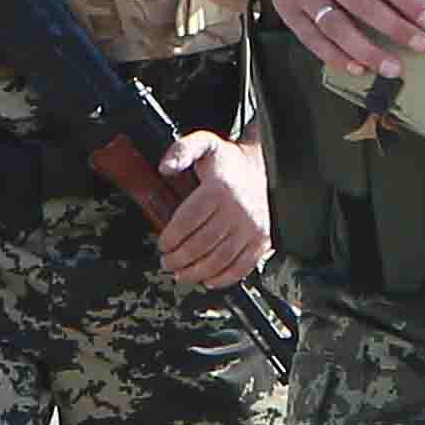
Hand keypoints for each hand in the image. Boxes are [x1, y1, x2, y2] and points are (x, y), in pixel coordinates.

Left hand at [152, 130, 272, 287]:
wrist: (262, 167)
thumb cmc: (229, 161)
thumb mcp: (204, 144)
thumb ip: (181, 151)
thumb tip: (165, 168)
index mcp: (219, 189)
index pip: (189, 221)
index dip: (172, 238)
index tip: (162, 245)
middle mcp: (237, 210)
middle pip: (202, 244)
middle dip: (179, 258)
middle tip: (167, 263)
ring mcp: (251, 227)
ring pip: (220, 259)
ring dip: (197, 272)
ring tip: (182, 275)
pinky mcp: (261, 239)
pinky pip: (242, 266)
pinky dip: (224, 278)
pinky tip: (209, 280)